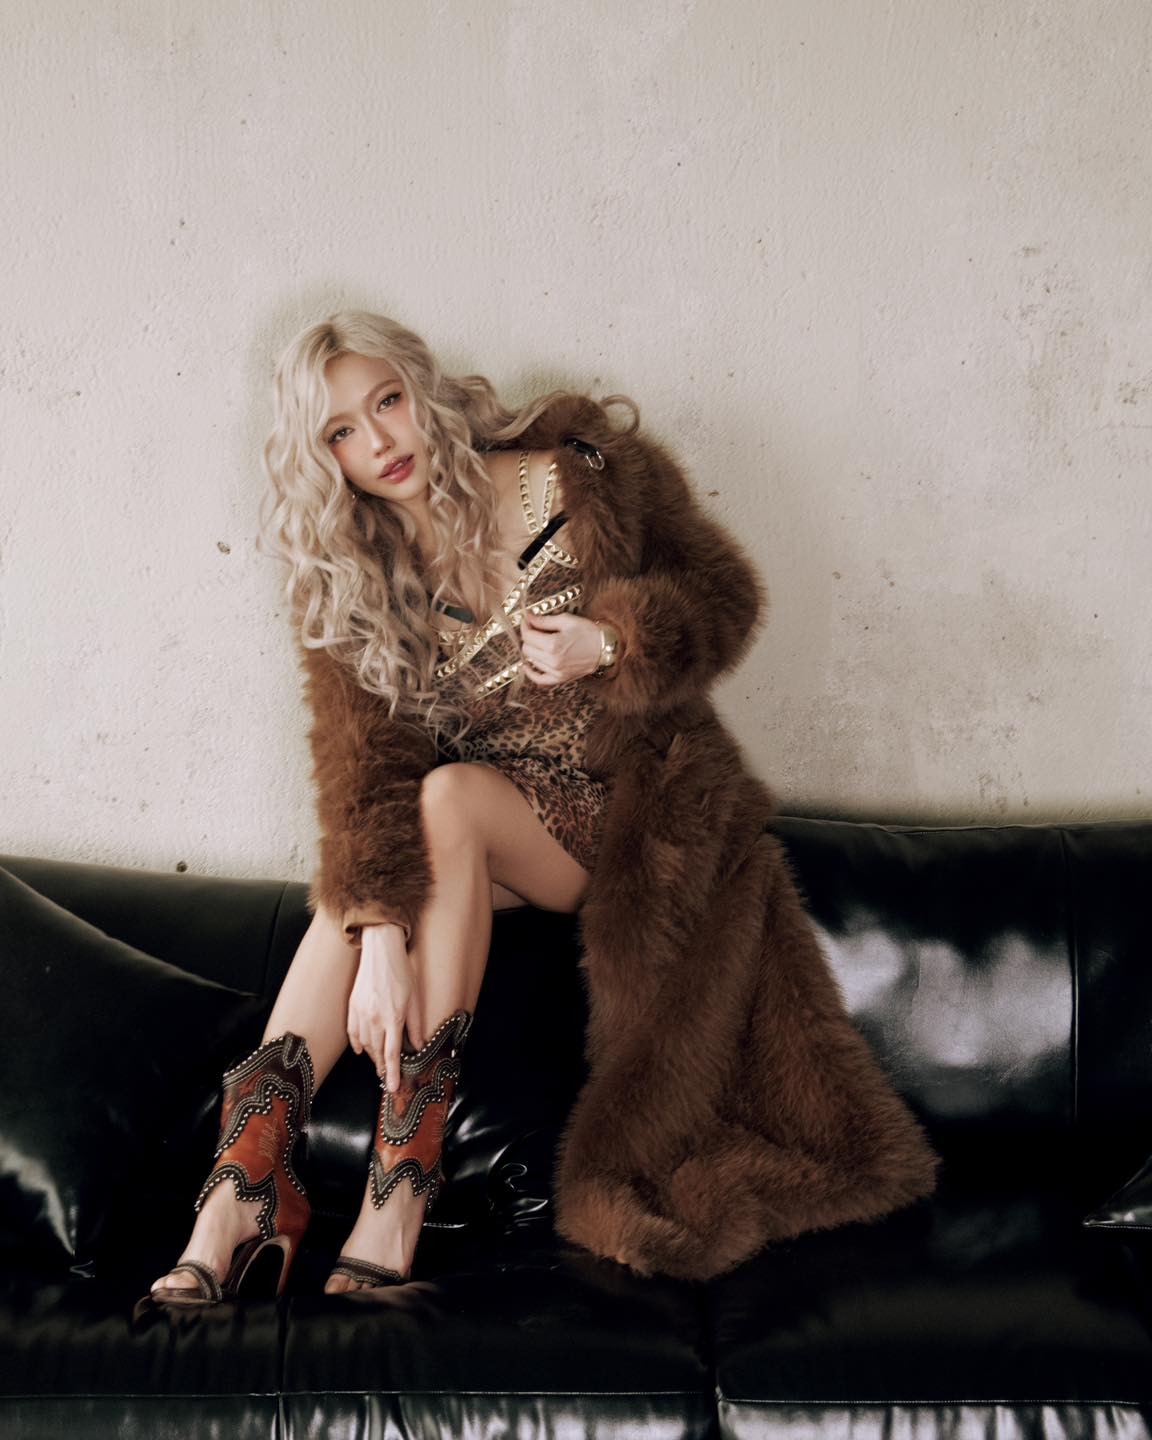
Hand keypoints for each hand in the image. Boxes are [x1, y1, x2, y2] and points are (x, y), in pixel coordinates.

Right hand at [347, 923, 426, 1092]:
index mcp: (393, 1018)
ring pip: (364, 1044)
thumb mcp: (415, 999)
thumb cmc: (401, 973)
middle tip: (385, 1077)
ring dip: (371, 1055)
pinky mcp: (352, 1006)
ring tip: (378, 1062)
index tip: (391, 1088)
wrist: (380, 951)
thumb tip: (418, 1046)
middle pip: (377, 1052)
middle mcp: (375, 1018)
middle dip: (381, 1067)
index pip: (393, 1053)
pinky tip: (360, 1050)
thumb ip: (416, 1025)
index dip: (392, 1073)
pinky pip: (352, 1032)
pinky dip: (356, 1043)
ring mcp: (361, 1013)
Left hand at [519, 604, 603, 684]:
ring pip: (531, 661)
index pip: (528, 636)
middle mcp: (553, 660)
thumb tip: (528, 618)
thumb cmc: (588, 632)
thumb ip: (544, 620)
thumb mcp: (566, 620)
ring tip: (540, 641)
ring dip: (532, 650)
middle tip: (534, 628)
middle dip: (528, 637)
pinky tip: (528, 665)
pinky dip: (531, 672)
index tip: (528, 619)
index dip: (525, 625)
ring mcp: (556, 672)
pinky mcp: (560, 678)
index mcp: (553, 644)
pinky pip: (539, 679)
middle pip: (527, 648)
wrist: (605, 648)